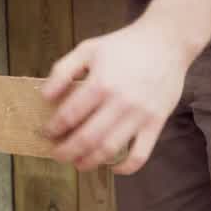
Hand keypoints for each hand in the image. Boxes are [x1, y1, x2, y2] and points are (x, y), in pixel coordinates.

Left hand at [41, 19, 192, 174]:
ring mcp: (139, 115)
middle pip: (87, 138)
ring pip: (110, 150)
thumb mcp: (88, 49)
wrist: (165, 43)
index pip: (70, 115)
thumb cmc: (123, 46)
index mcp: (100, 83)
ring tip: (78, 163)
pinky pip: (140, 154)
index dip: (54, 129)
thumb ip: (62, 70)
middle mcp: (119, 102)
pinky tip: (113, 167)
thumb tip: (45, 96)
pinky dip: (125, 167)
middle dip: (66, 151)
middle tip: (57, 154)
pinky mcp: (156, 123)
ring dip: (90, 161)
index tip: (47, 133)